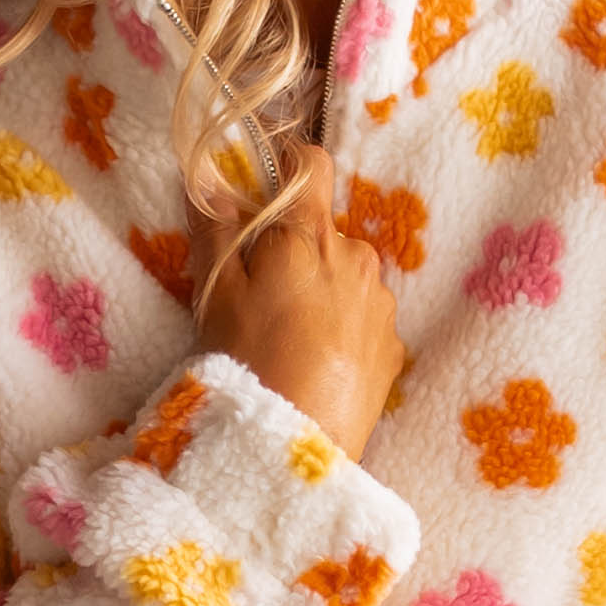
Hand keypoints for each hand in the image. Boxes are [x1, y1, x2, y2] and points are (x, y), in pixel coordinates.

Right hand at [194, 141, 403, 460]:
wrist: (299, 441)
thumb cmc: (248, 360)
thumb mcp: (217, 294)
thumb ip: (216, 229)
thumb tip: (211, 179)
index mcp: (310, 235)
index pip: (312, 163)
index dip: (287, 168)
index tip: (265, 191)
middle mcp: (357, 256)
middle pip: (324, 231)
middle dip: (296, 249)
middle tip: (263, 293)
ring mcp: (381, 301)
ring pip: (347, 276)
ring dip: (323, 290)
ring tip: (290, 338)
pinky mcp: (394, 344)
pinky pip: (364, 318)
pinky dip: (342, 329)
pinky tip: (316, 362)